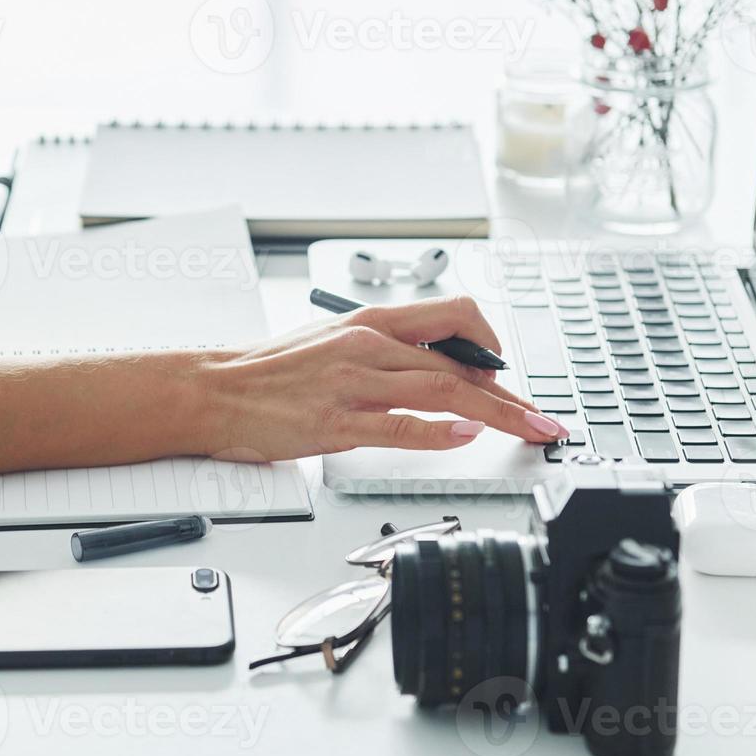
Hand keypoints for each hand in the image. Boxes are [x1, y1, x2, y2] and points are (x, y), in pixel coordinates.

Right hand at [194, 296, 567, 461]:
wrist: (213, 389)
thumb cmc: (270, 371)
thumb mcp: (333, 341)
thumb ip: (385, 351)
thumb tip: (433, 369)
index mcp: (370, 322)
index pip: (453, 318)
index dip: (492, 348)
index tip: (509, 379)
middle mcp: (367, 344)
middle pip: (460, 363)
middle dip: (511, 394)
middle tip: (542, 418)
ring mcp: (352, 382)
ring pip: (441, 389)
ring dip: (496, 412)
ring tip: (528, 430)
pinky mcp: (335, 422)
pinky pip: (397, 424)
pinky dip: (438, 430)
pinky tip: (465, 436)